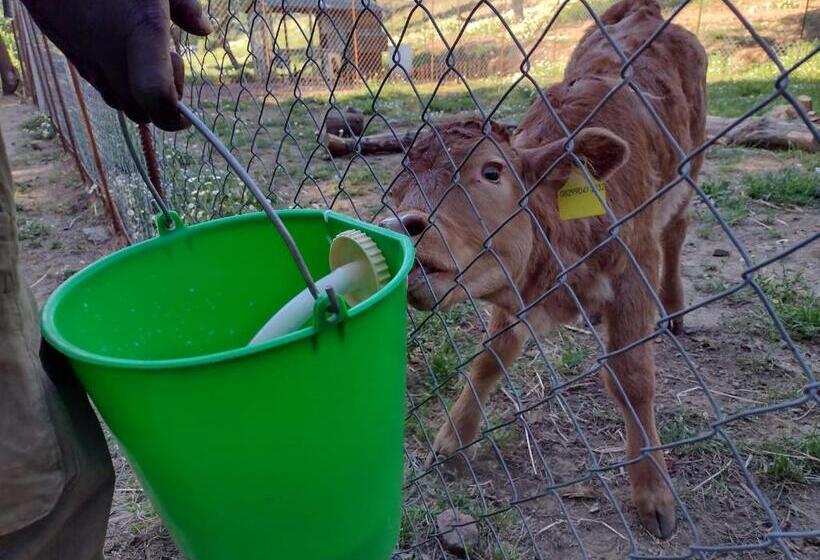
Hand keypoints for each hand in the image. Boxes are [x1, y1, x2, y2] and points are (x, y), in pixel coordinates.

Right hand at [22, 0, 210, 130]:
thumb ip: (185, 4)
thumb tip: (204, 30)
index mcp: (142, 34)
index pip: (157, 99)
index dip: (174, 116)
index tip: (185, 114)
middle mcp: (112, 57)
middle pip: (140, 112)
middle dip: (161, 103)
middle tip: (169, 62)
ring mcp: (88, 59)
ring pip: (118, 101)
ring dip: (139, 92)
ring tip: (144, 51)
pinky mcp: (72, 55)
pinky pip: (99, 83)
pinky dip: (118, 79)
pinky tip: (121, 46)